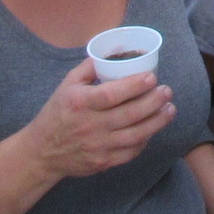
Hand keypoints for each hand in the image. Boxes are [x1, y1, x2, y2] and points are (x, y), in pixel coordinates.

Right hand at [27, 60, 173, 181]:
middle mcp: (90, 126)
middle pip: (129, 114)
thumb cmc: (58, 113)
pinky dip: (145, 140)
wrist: (42, 152)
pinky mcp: (103, 162)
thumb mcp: (66, 85)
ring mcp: (98, 146)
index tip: (152, 77)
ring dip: (157, 122)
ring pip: (135, 135)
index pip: (111, 94)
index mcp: (80, 103)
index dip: (135, 86)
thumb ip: (89, 67)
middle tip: (167, 91)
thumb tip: (114, 51)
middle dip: (154, 102)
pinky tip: (154, 128)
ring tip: (170, 109)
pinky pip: (131, 152)